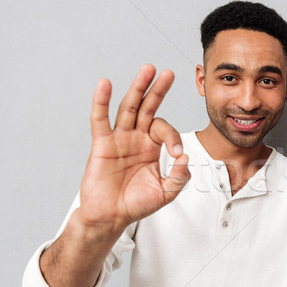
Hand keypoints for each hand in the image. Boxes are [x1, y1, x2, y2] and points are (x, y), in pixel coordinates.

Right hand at [78, 64, 189, 236]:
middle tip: (168, 73)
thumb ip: (179, 176)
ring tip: (147, 69)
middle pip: (148, 108)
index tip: (176, 154)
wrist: (111, 217)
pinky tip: (105, 84)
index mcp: (152, 147)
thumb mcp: (167, 192)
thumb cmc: (137, 204)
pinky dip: (102, 101)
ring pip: (129, 108)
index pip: (165, 130)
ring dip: (138, 88)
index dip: (173, 138)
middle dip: (158, 90)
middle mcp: (136, 138)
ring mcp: (119, 139)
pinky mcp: (102, 145)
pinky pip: (100, 120)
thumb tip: (185, 157)